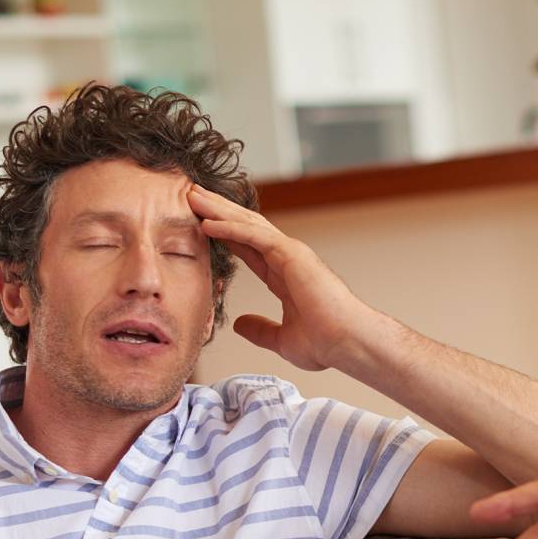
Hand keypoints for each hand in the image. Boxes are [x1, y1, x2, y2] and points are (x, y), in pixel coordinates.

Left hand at [189, 184, 380, 370]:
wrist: (347, 342)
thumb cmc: (325, 342)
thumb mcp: (282, 339)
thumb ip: (260, 330)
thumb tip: (239, 325)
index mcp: (284, 274)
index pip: (247, 246)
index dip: (224, 232)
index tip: (201, 223)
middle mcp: (287, 257)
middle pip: (244, 226)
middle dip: (217, 210)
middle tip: (191, 196)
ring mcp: (290, 253)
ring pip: (247, 223)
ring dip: (218, 210)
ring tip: (192, 196)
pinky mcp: (291, 254)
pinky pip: (254, 236)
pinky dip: (230, 228)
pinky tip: (208, 223)